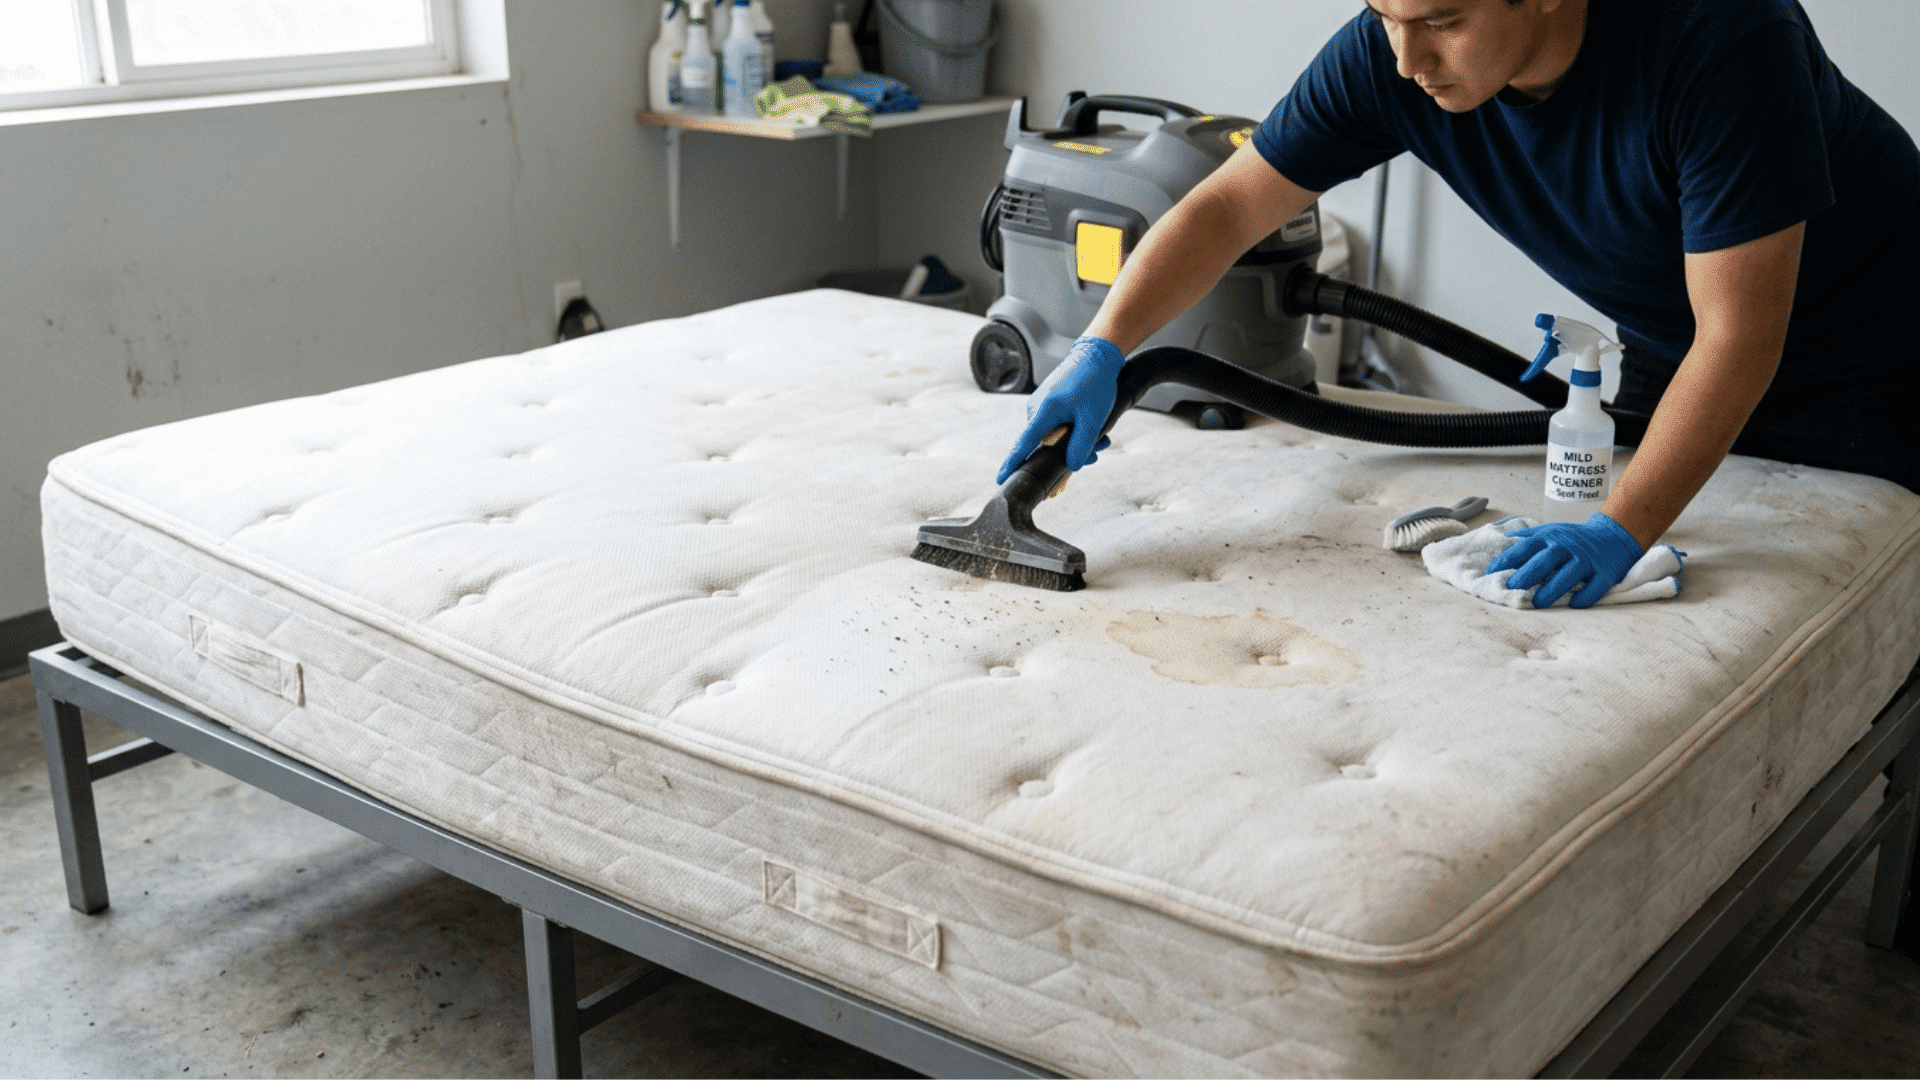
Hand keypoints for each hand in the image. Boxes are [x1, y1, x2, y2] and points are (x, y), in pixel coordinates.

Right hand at [995, 336, 1123, 483]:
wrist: (1097, 357)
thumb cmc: (1094, 383)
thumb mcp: (1093, 419)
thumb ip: (1081, 445)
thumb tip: (1073, 466)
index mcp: (1043, 412)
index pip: (1023, 444)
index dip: (1012, 463)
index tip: (1000, 479)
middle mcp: (1036, 409)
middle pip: (1044, 445)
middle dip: (1069, 454)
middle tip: (1094, 454)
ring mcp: (1041, 406)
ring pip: (1054, 436)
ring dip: (1076, 442)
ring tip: (1100, 439)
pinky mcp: (1048, 404)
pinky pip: (1056, 425)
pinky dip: (1073, 431)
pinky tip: (1091, 429)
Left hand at [1488, 512, 1643, 608]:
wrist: (1613, 535)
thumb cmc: (1572, 539)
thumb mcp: (1549, 532)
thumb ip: (1526, 539)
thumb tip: (1496, 544)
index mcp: (1550, 537)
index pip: (1525, 546)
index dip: (1508, 558)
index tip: (1491, 573)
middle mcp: (1568, 546)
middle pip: (1546, 559)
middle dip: (1527, 573)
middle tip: (1512, 588)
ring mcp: (1588, 559)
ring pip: (1570, 573)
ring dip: (1554, 588)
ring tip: (1538, 603)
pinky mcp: (1606, 572)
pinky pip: (1597, 586)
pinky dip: (1586, 595)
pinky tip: (1575, 604)